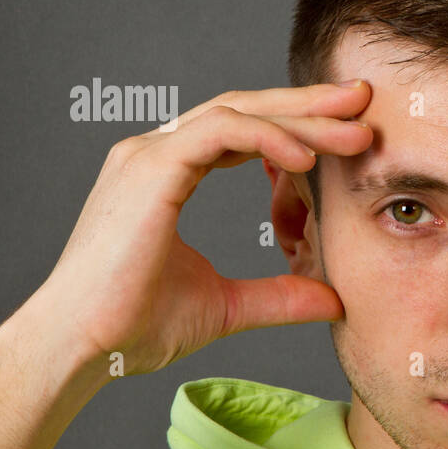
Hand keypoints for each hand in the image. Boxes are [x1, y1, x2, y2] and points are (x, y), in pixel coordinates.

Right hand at [36, 82, 374, 375]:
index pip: (243, 131)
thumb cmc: (133, 328)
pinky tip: (306, 157)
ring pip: (239, 113)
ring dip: (302, 118)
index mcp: (168, 174)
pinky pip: (221, 134)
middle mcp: (155, 154)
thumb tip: (334, 300)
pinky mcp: (149, 170)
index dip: (297, 125)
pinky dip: (268, 138)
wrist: (82, 347)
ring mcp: (149, 156)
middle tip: (365, 101)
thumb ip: (279, 296)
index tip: (349, 131)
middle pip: (247, 110)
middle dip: (310, 104)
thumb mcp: (228, 307)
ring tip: (355, 131)